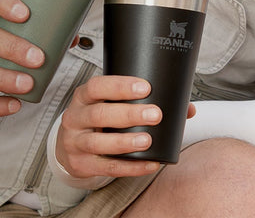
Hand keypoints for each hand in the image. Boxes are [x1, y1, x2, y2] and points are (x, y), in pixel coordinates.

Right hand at [55, 76, 172, 179]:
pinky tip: (149, 164)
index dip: (120, 86)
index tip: (145, 88)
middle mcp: (75, 117)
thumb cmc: (97, 121)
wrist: (69, 146)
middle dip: (128, 114)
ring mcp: (75, 142)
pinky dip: (130, 167)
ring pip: (98, 142)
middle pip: (99, 114)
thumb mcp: (109, 105)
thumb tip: (186, 109)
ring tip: (147, 140)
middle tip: (155, 114)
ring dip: (125, 142)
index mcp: (84, 97)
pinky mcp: (81, 164)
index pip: (97, 86)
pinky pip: (107, 167)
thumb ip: (142, 102)